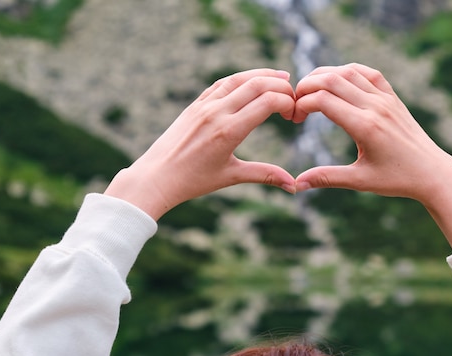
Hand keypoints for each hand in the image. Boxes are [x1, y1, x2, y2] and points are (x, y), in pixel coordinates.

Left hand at [105, 69, 296, 219]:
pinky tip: (252, 81)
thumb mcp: (232, 177)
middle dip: (281, 85)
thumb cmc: (193, 181)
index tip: (294, 114)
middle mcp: (217, 113)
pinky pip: (221, 84)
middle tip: (294, 95)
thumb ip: (265, 175)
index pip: (267, 102)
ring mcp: (204, 105)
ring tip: (282, 76)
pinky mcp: (195, 104)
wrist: (156, 176)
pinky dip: (241, 78)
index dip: (287, 102)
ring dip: (263, 74)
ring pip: (239, 78)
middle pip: (257, 84)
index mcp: (229, 131)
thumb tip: (294, 185)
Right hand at [293, 63, 451, 250]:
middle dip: (306, 87)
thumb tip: (296, 185)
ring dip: (324, 76)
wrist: (433, 173)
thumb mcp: (359, 181)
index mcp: (365, 127)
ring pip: (348, 72)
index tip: (294, 118)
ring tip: (310, 92)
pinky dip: (348, 71)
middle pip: (331, 79)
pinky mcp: (393, 98)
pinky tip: (337, 81)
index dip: (301, 104)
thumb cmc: (397, 179)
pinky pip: (368, 73)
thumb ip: (326, 178)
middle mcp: (375, 107)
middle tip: (296, 104)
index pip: (323, 100)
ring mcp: (386, 99)